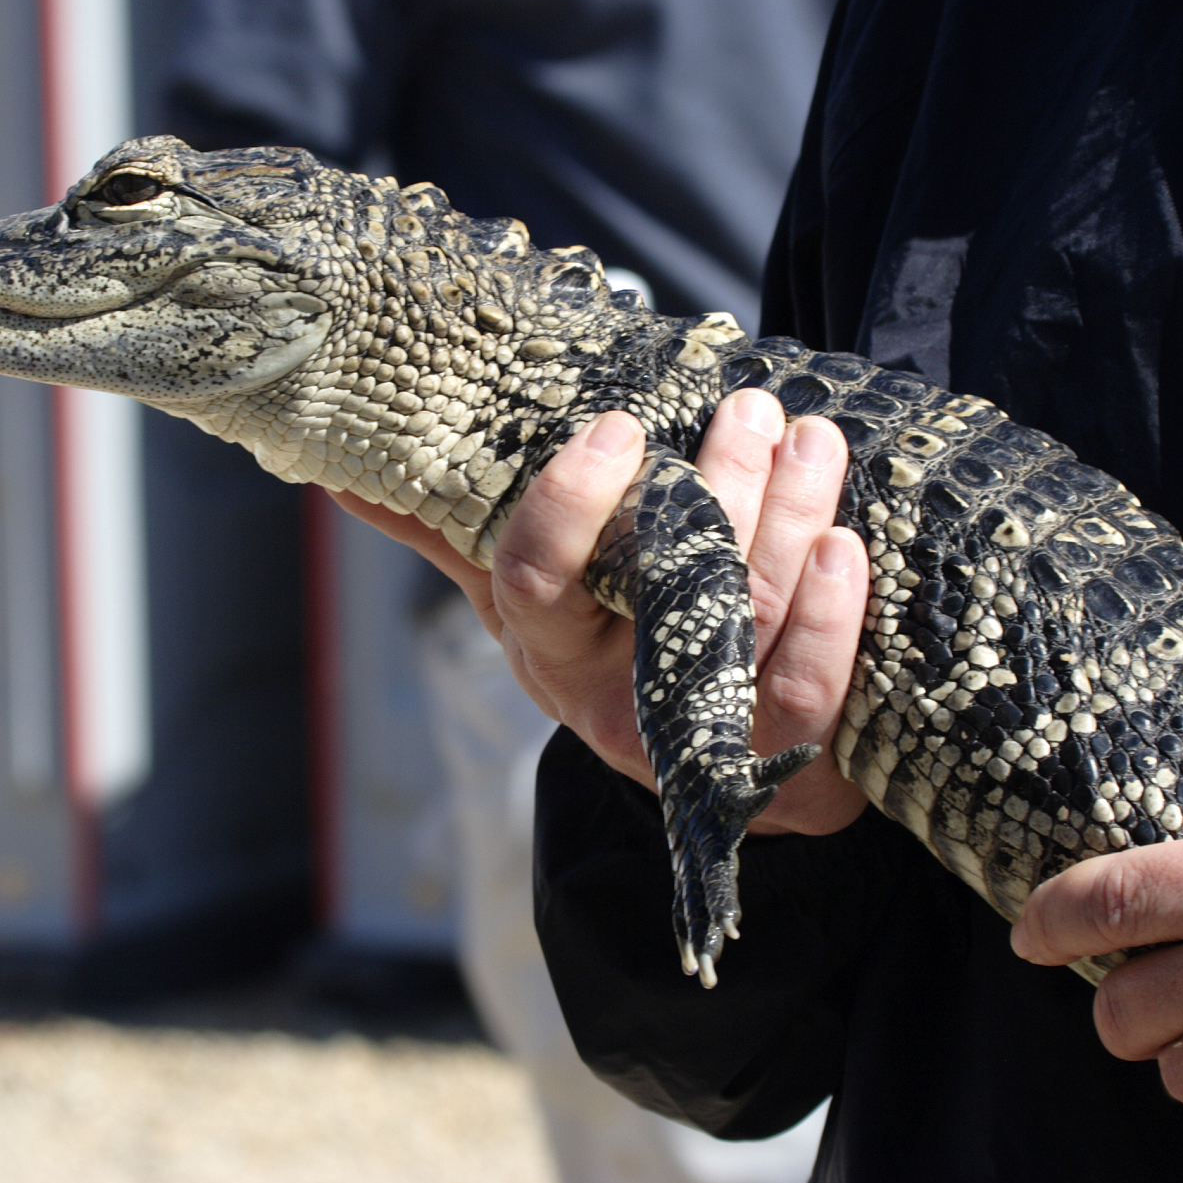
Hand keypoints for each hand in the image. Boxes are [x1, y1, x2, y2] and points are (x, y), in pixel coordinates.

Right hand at [332, 388, 871, 835]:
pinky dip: (826, 619)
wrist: (716, 773)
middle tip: (751, 409)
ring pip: (740, 622)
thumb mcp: (529, 599)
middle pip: (660, 590)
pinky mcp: (779, 763)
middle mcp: (612, 698)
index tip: (618, 427)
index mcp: (547, 646)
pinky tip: (843, 547)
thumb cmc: (615, 648)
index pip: (531, 579)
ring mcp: (697, 736)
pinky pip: (801, 692)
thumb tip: (339, 470)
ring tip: (812, 441)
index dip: (570, 505)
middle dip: (715, 490)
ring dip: (784, 521)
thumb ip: (455, 532)